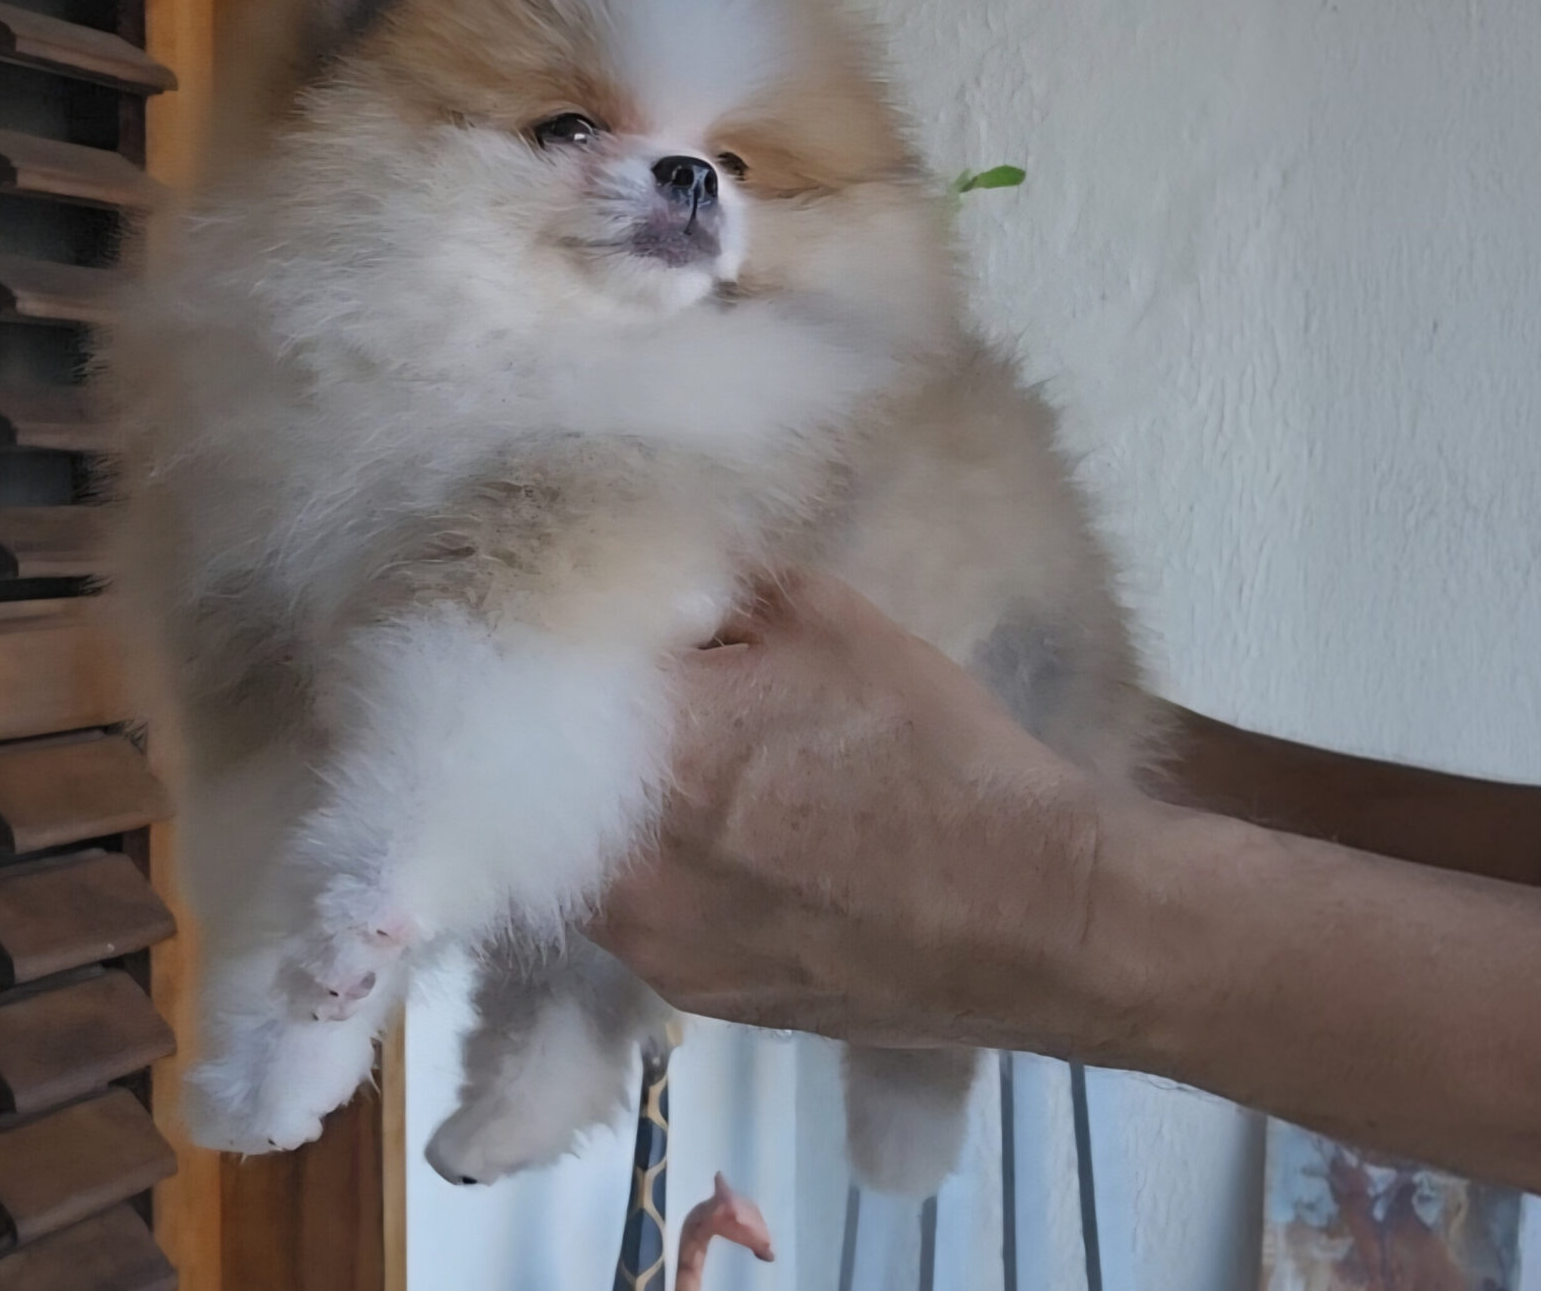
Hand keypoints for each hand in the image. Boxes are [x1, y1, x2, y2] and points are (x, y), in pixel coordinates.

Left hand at [592, 572, 1108, 1048]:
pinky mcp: (691, 992)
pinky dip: (665, 881)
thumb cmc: (935, 754)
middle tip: (655, 712)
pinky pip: (641, 917)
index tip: (606, 640)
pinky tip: (732, 856)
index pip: (550, 675)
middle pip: (553, 776)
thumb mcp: (826, 620)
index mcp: (651, 746)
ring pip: (591, 854)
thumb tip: (653, 593)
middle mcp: (625, 857)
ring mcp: (650, 939)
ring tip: (701, 788)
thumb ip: (714, 593)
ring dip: (621, 817)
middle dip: (591, 738)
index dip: (574, 651)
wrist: (1035, 913)